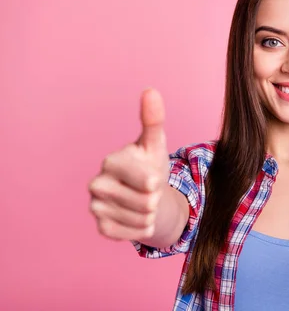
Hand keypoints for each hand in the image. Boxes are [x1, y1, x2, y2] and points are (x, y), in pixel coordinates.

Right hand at [89, 88, 169, 240]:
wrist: (147, 195)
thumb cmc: (150, 166)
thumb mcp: (156, 144)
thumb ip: (153, 120)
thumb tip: (151, 91)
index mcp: (111, 161)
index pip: (146, 180)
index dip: (156, 181)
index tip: (154, 175)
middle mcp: (97, 183)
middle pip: (146, 202)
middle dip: (155, 198)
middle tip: (148, 190)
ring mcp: (96, 206)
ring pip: (140, 218)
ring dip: (150, 214)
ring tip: (145, 202)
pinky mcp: (100, 227)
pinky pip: (130, 234)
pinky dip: (141, 228)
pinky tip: (137, 217)